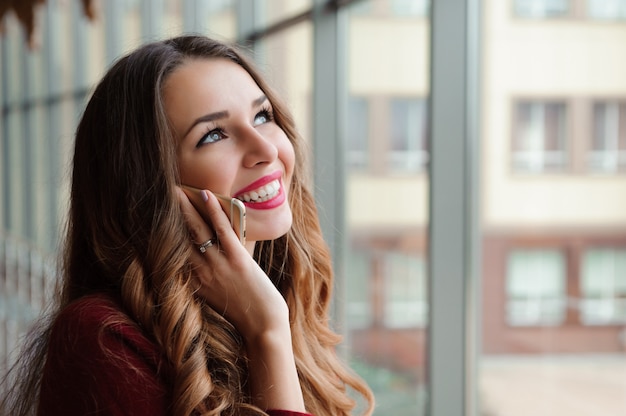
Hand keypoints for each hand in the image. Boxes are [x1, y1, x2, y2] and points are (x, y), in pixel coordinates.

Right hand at [176, 186, 288, 340]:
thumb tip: (199, 256)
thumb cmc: (242, 311)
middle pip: (179, 236)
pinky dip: (213, 210)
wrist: (263, 326)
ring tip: (177, 190)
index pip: (172, 251)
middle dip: (169, 214)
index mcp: (192, 282)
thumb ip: (202, 278)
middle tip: (161, 194)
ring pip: (197, 229)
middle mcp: (200, 272)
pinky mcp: (236, 259)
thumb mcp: (213, 296)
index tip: (153, 217)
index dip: (162, 232)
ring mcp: (218, 265)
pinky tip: (206, 195)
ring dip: (186, 206)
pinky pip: (221, 230)